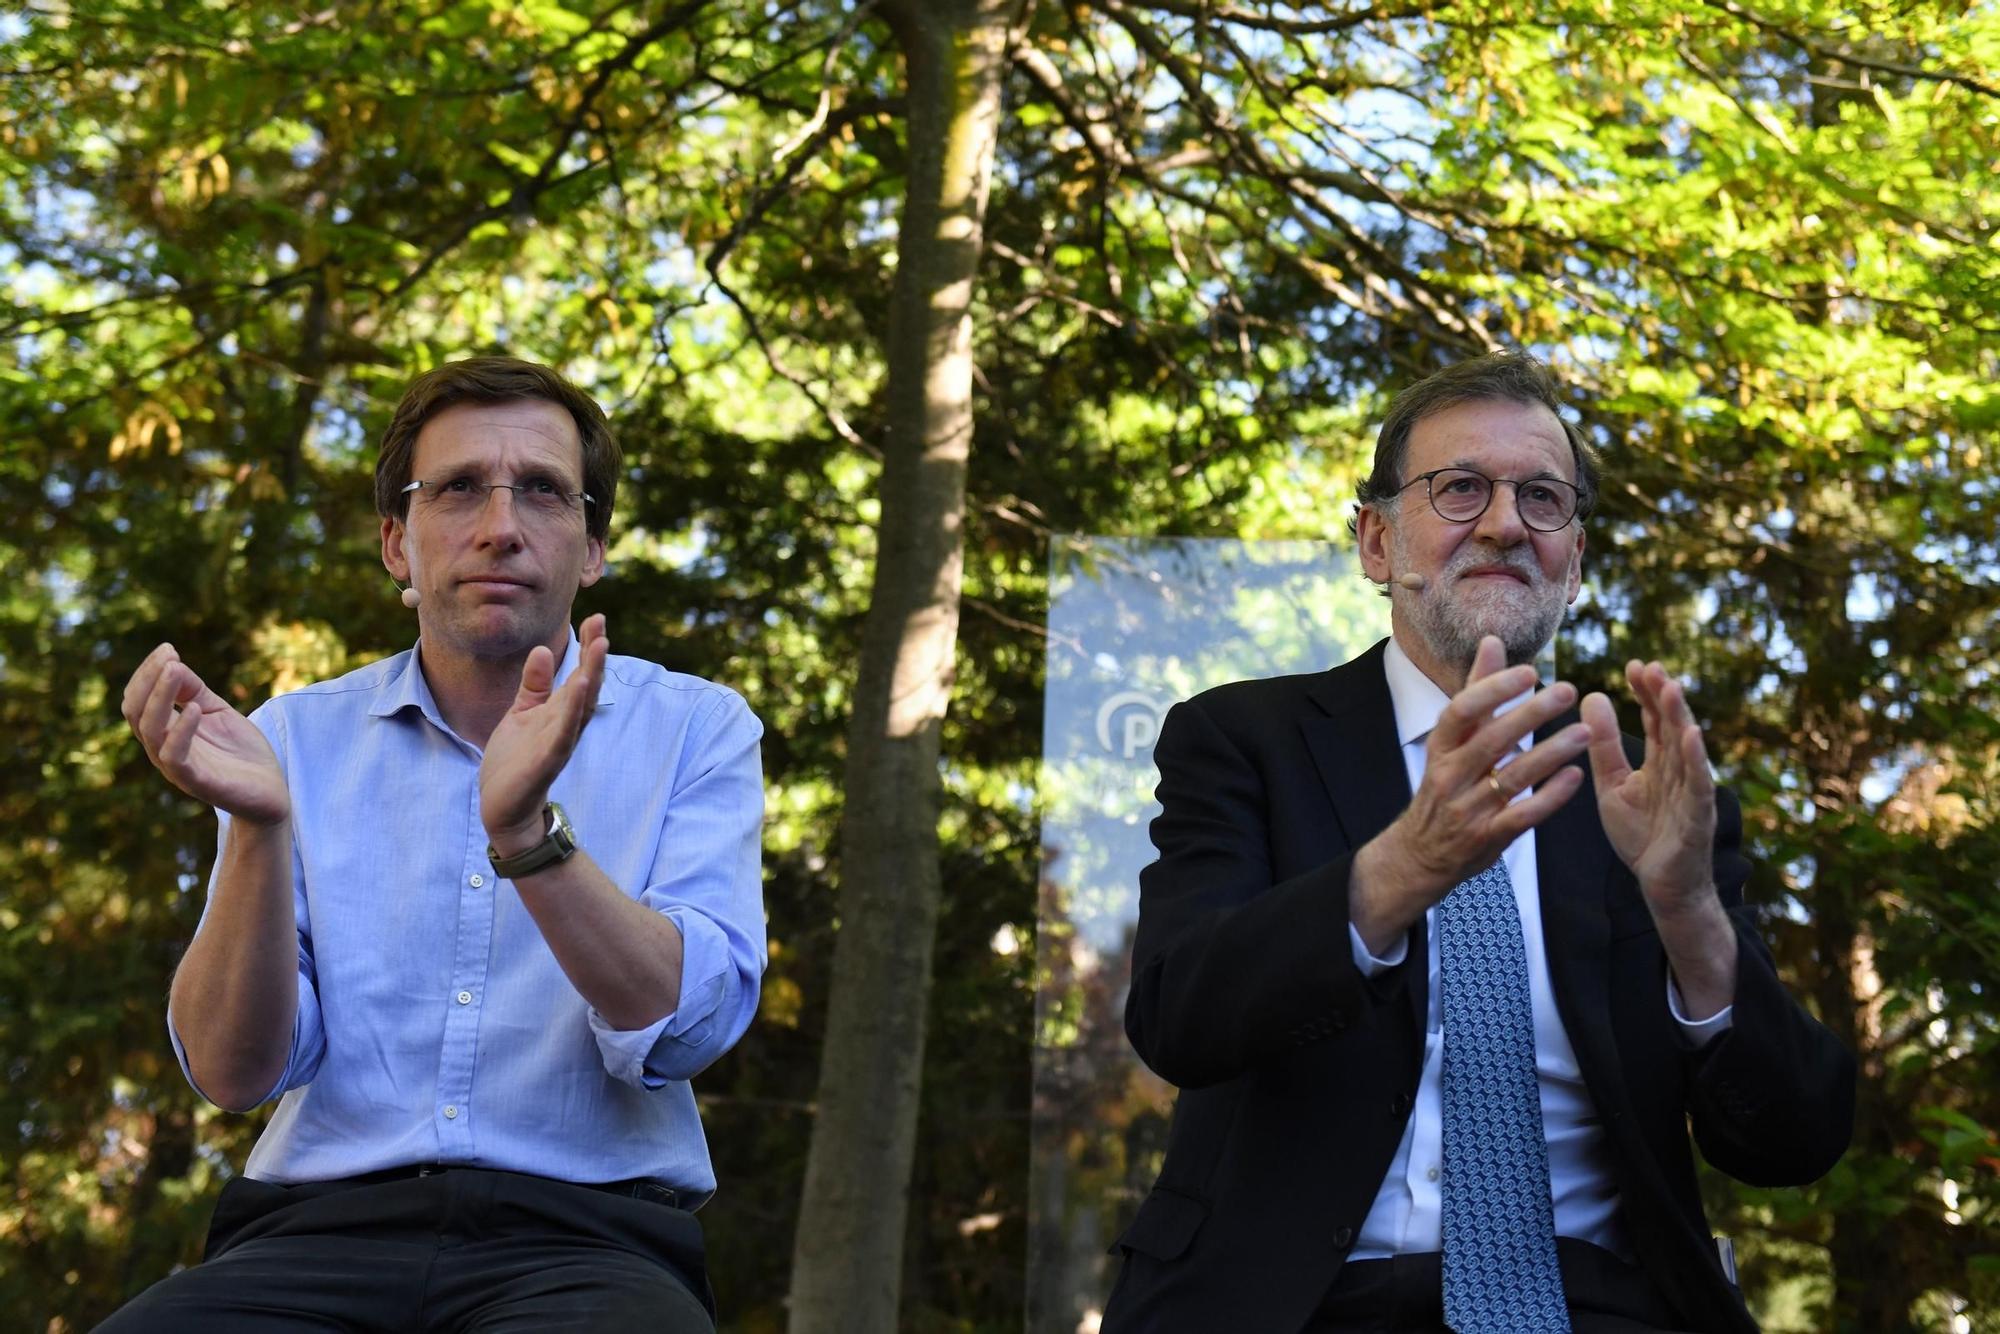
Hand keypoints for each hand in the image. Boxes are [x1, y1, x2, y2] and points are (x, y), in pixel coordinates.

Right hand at [121, 643, 288, 825]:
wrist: (270, 794)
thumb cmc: (241, 753)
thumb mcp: (218, 712)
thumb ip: (196, 691)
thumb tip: (172, 662)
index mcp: (165, 732)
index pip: (138, 700)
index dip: (148, 673)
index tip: (167, 648)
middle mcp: (163, 749)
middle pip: (135, 713)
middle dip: (148, 680)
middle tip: (169, 656)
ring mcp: (177, 768)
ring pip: (151, 732)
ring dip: (160, 697)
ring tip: (175, 670)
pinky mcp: (197, 783)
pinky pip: (175, 758)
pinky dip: (181, 731)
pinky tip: (194, 709)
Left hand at [480, 615, 607, 853]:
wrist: (502, 807)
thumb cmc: (514, 762)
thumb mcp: (521, 713)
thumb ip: (535, 685)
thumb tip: (543, 650)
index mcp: (559, 712)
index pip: (579, 674)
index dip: (588, 647)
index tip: (596, 617)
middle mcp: (565, 725)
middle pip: (586, 686)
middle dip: (595, 657)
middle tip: (601, 625)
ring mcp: (558, 743)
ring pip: (580, 708)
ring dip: (590, 679)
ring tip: (597, 650)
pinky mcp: (546, 761)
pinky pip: (563, 735)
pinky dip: (572, 713)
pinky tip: (578, 692)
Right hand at [1353, 637, 1590, 946]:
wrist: (1422, 853)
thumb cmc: (1445, 784)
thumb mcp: (1451, 740)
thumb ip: (1476, 691)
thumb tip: (1492, 641)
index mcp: (1441, 747)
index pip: (1461, 712)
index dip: (1493, 690)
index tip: (1529, 671)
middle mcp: (1450, 775)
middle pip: (1490, 741)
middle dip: (1529, 715)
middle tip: (1567, 691)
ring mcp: (1468, 809)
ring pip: (1511, 778)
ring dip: (1550, 753)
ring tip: (1584, 732)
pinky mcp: (1488, 837)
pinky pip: (1522, 816)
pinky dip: (1549, 798)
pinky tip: (1575, 777)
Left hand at [1581, 660, 1716, 912]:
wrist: (1662, 888)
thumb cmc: (1642, 835)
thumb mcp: (1612, 785)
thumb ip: (1604, 746)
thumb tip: (1591, 696)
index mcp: (1660, 764)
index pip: (1655, 720)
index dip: (1646, 693)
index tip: (1634, 664)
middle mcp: (1680, 772)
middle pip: (1672, 726)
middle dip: (1662, 695)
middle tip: (1650, 666)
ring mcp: (1691, 793)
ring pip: (1686, 749)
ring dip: (1680, 717)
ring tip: (1670, 687)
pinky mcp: (1697, 818)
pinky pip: (1698, 785)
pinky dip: (1696, 759)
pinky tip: (1691, 734)